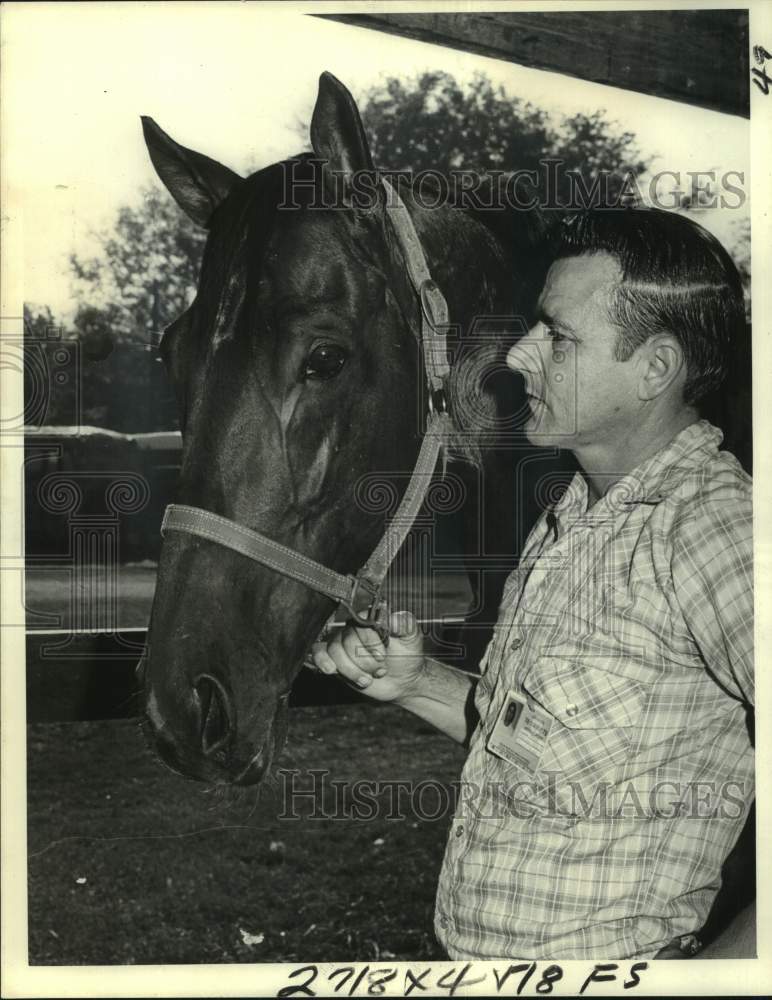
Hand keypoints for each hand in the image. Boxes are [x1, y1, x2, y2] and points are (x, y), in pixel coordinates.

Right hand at [309, 611, 424, 702]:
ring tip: (367, 678)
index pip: (360, 625)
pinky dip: (323, 661)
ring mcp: (342, 642)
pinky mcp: (335, 657)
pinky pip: (318, 653)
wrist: (402, 680)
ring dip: (352, 670)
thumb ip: (405, 624)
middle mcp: (354, 628)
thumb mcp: (412, 638)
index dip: (369, 643)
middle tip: (380, 670)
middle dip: (364, 661)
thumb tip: (392, 618)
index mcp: (370, 618)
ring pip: (334, 652)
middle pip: (345, 641)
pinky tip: (331, 670)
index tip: (382, 656)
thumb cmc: (407, 656)